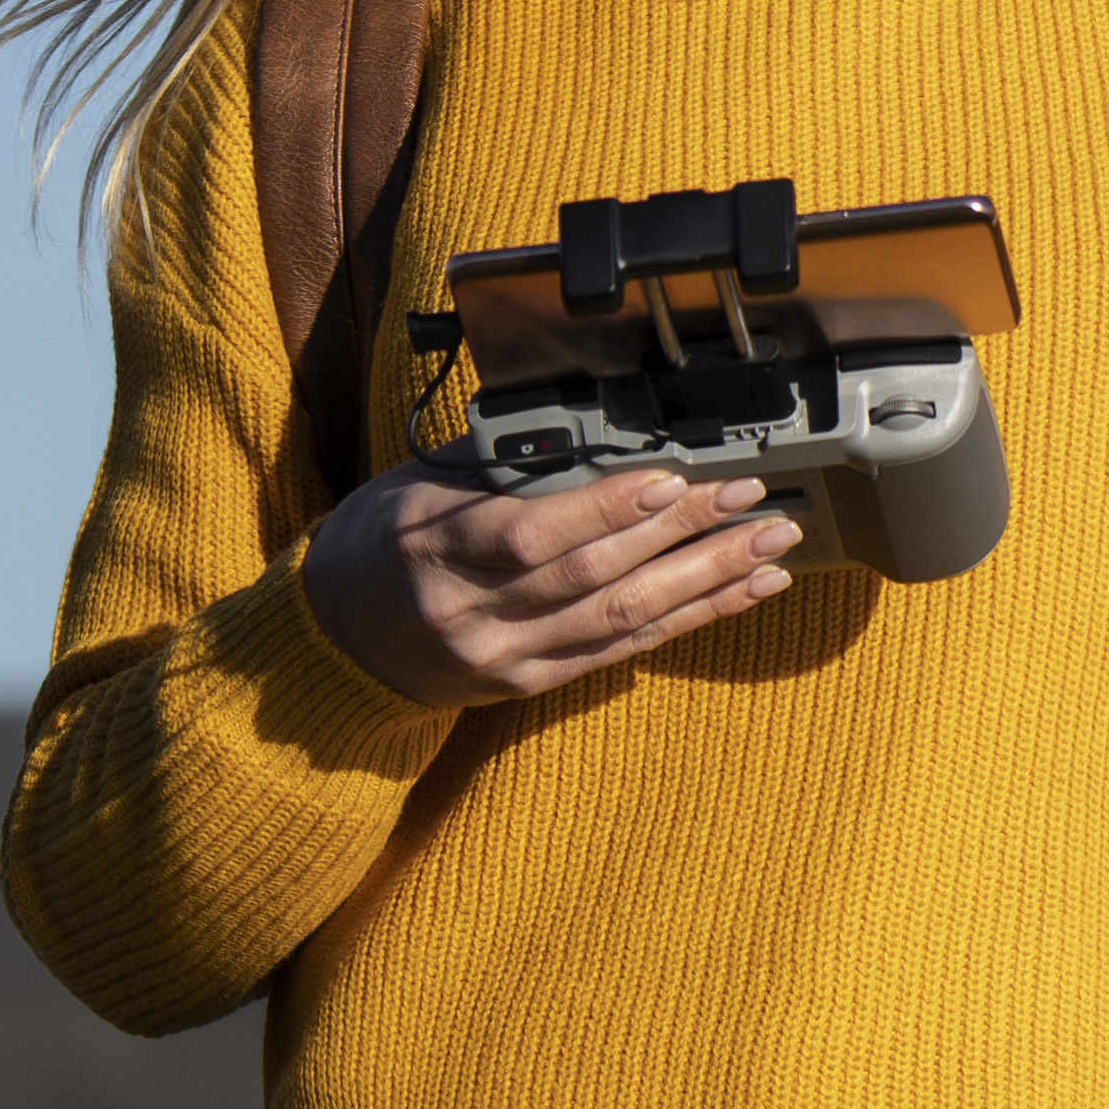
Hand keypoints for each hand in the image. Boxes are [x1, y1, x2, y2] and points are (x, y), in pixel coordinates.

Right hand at [300, 461, 802, 708]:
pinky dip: (692, 619)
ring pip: (621, 620)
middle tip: (752, 499)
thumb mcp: (420, 486)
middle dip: (684, 535)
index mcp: (436, 548)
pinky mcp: (529, 685)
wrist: (335, 641)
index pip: (532, 534)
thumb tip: (594, 423)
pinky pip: (623, 651)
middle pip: (594, 576)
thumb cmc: (384, 541)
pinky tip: (743, 591)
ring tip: (772, 544)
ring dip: (709, 580)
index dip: (607, 510)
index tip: (673, 479)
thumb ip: (501, 462)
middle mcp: (471, 612)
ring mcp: (503, 658)